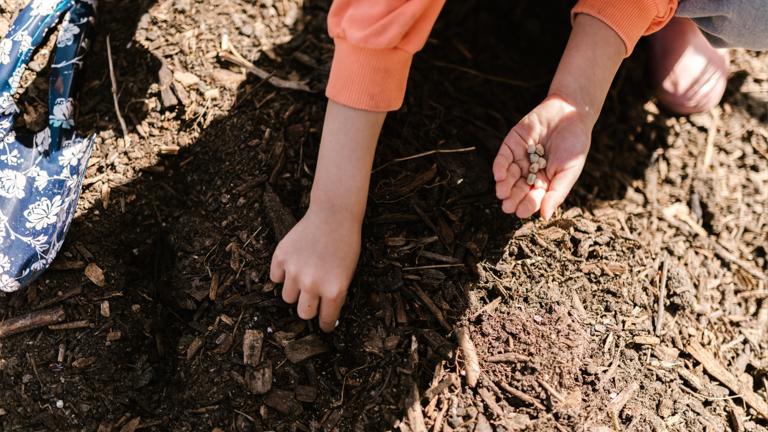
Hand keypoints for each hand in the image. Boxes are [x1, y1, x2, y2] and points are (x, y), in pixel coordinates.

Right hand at [270, 205, 361, 331]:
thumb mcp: (348, 273)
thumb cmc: (346, 243)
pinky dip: (282, 274)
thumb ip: (334, 293)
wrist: (334, 215)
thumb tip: (323, 312)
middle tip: (312, 298)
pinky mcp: (281, 257)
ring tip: (303, 276)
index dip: (326, 324)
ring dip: (295, 291)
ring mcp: (295, 271)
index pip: (326, 320)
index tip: (325, 325)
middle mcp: (312, 284)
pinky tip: (292, 264)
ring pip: (287, 297)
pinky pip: (275, 277)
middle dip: (309, 308)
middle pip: (303, 313)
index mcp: (334, 291)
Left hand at [492, 95, 591, 219]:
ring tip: (502, 193)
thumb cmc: (575, 145)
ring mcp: (520, 158)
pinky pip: (503, 158)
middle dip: (512, 198)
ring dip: (504, 185)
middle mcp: (530, 172)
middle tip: (507, 206)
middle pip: (518, 188)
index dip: (526, 205)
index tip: (520, 212)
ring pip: (509, 176)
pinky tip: (499, 176)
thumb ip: (556, 193)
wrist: (571, 113)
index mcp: (545, 181)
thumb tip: (544, 217)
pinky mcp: (512, 144)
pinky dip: (500, 167)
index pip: (533, 197)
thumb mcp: (569, 171)